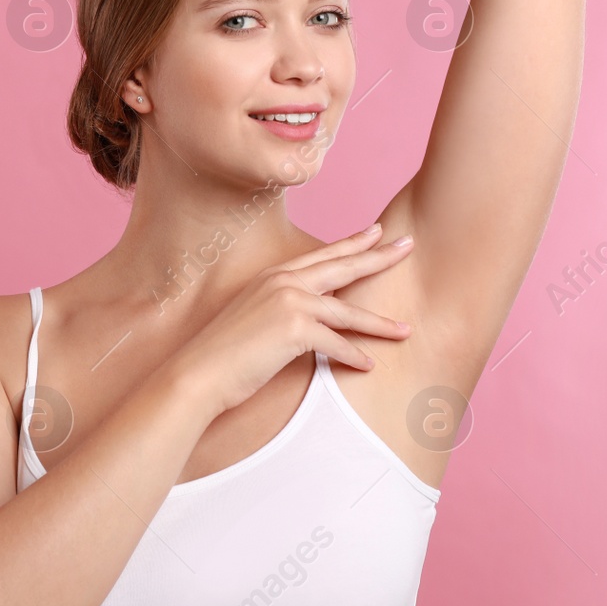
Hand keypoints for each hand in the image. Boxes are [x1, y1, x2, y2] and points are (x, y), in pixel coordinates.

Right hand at [164, 224, 415, 416]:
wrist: (198, 374)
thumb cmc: (223, 354)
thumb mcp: (254, 319)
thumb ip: (283, 310)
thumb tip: (314, 316)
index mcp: (273, 276)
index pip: (322, 255)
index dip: (352, 243)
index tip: (377, 231)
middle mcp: (283, 282)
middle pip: (343, 267)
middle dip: (379, 256)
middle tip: (408, 246)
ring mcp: (289, 303)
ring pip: (347, 312)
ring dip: (379, 323)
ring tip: (405, 330)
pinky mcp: (294, 330)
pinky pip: (336, 344)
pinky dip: (353, 357)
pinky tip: (369, 366)